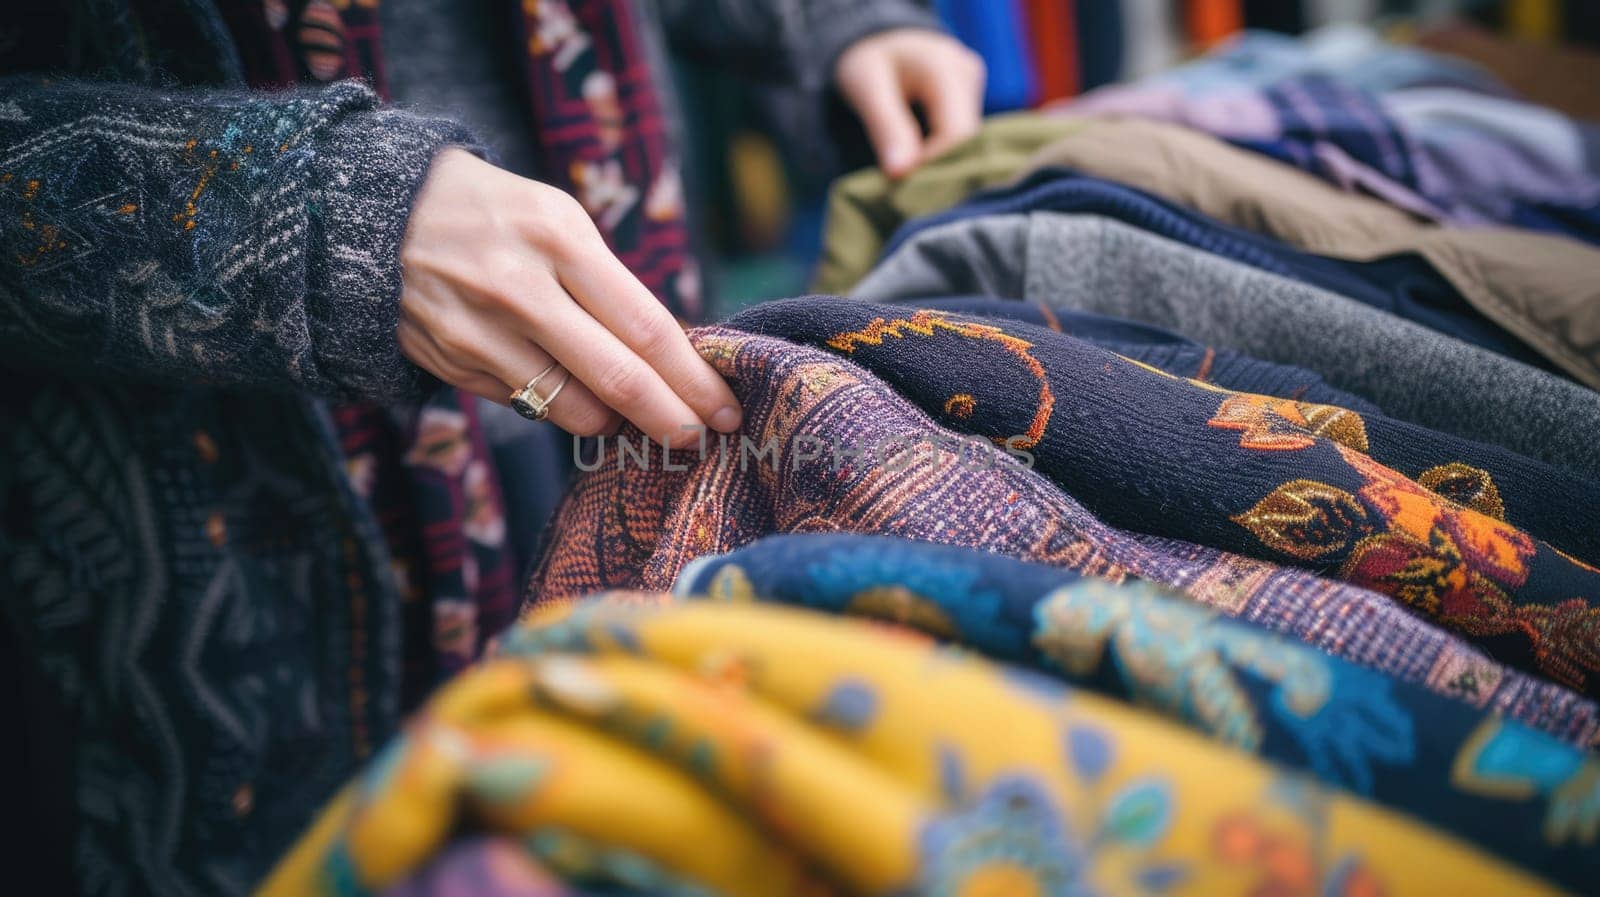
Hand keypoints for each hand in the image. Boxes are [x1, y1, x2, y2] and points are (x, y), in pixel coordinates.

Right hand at [397, 149, 741, 442]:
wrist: (374, 216)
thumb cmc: (494, 216)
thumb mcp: (556, 221)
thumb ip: (610, 287)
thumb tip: (672, 359)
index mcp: (559, 239)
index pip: (646, 326)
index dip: (692, 378)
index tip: (724, 408)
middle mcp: (519, 289)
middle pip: (618, 379)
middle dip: (671, 419)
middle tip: (699, 438)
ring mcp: (481, 334)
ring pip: (575, 410)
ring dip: (615, 421)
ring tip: (628, 408)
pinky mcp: (454, 366)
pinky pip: (530, 407)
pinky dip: (560, 407)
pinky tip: (564, 386)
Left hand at [834, 28, 985, 178]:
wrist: (877, 38)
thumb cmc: (867, 58)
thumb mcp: (867, 87)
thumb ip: (886, 127)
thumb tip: (900, 174)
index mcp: (945, 69)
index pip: (958, 134)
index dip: (934, 165)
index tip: (900, 182)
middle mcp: (968, 77)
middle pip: (966, 141)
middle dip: (936, 169)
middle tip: (901, 189)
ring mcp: (971, 88)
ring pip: (965, 143)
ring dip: (936, 164)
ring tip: (904, 174)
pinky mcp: (967, 101)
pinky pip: (959, 138)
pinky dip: (938, 155)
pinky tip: (915, 163)